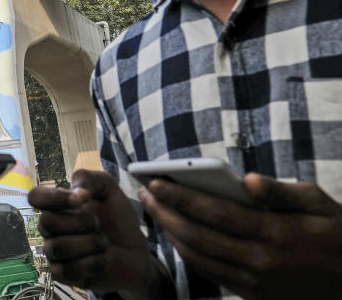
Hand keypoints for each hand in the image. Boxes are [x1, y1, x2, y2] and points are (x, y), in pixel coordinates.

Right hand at [29, 169, 171, 297]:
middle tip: (98, 224)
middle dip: (80, 222)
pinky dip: (91, 264)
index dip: (54, 197)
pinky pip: (67, 270)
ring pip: (57, 247)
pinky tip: (102, 259)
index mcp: (57, 205)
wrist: (136, 252)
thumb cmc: (118, 219)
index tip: (81, 200)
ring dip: (88, 244)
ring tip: (102, 243)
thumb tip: (76, 193)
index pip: (36, 197)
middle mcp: (51, 228)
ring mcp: (55, 251)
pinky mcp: (63, 274)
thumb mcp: (108, 189)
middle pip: (46, 222)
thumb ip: (88, 179)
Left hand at [140, 173, 341, 298]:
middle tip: (144, 193)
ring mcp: (255, 283)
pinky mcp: (252, 296)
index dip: (181, 197)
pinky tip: (177, 233)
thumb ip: (281, 190)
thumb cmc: (337, 234)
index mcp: (276, 233)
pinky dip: (186, 252)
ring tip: (155, 209)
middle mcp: (261, 261)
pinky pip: (209, 273)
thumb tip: (247, 180)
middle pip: (197, 236)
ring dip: (170, 233)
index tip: (155, 181)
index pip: (216, 213)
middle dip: (165, 213)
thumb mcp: (320, 204)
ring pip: (198, 257)